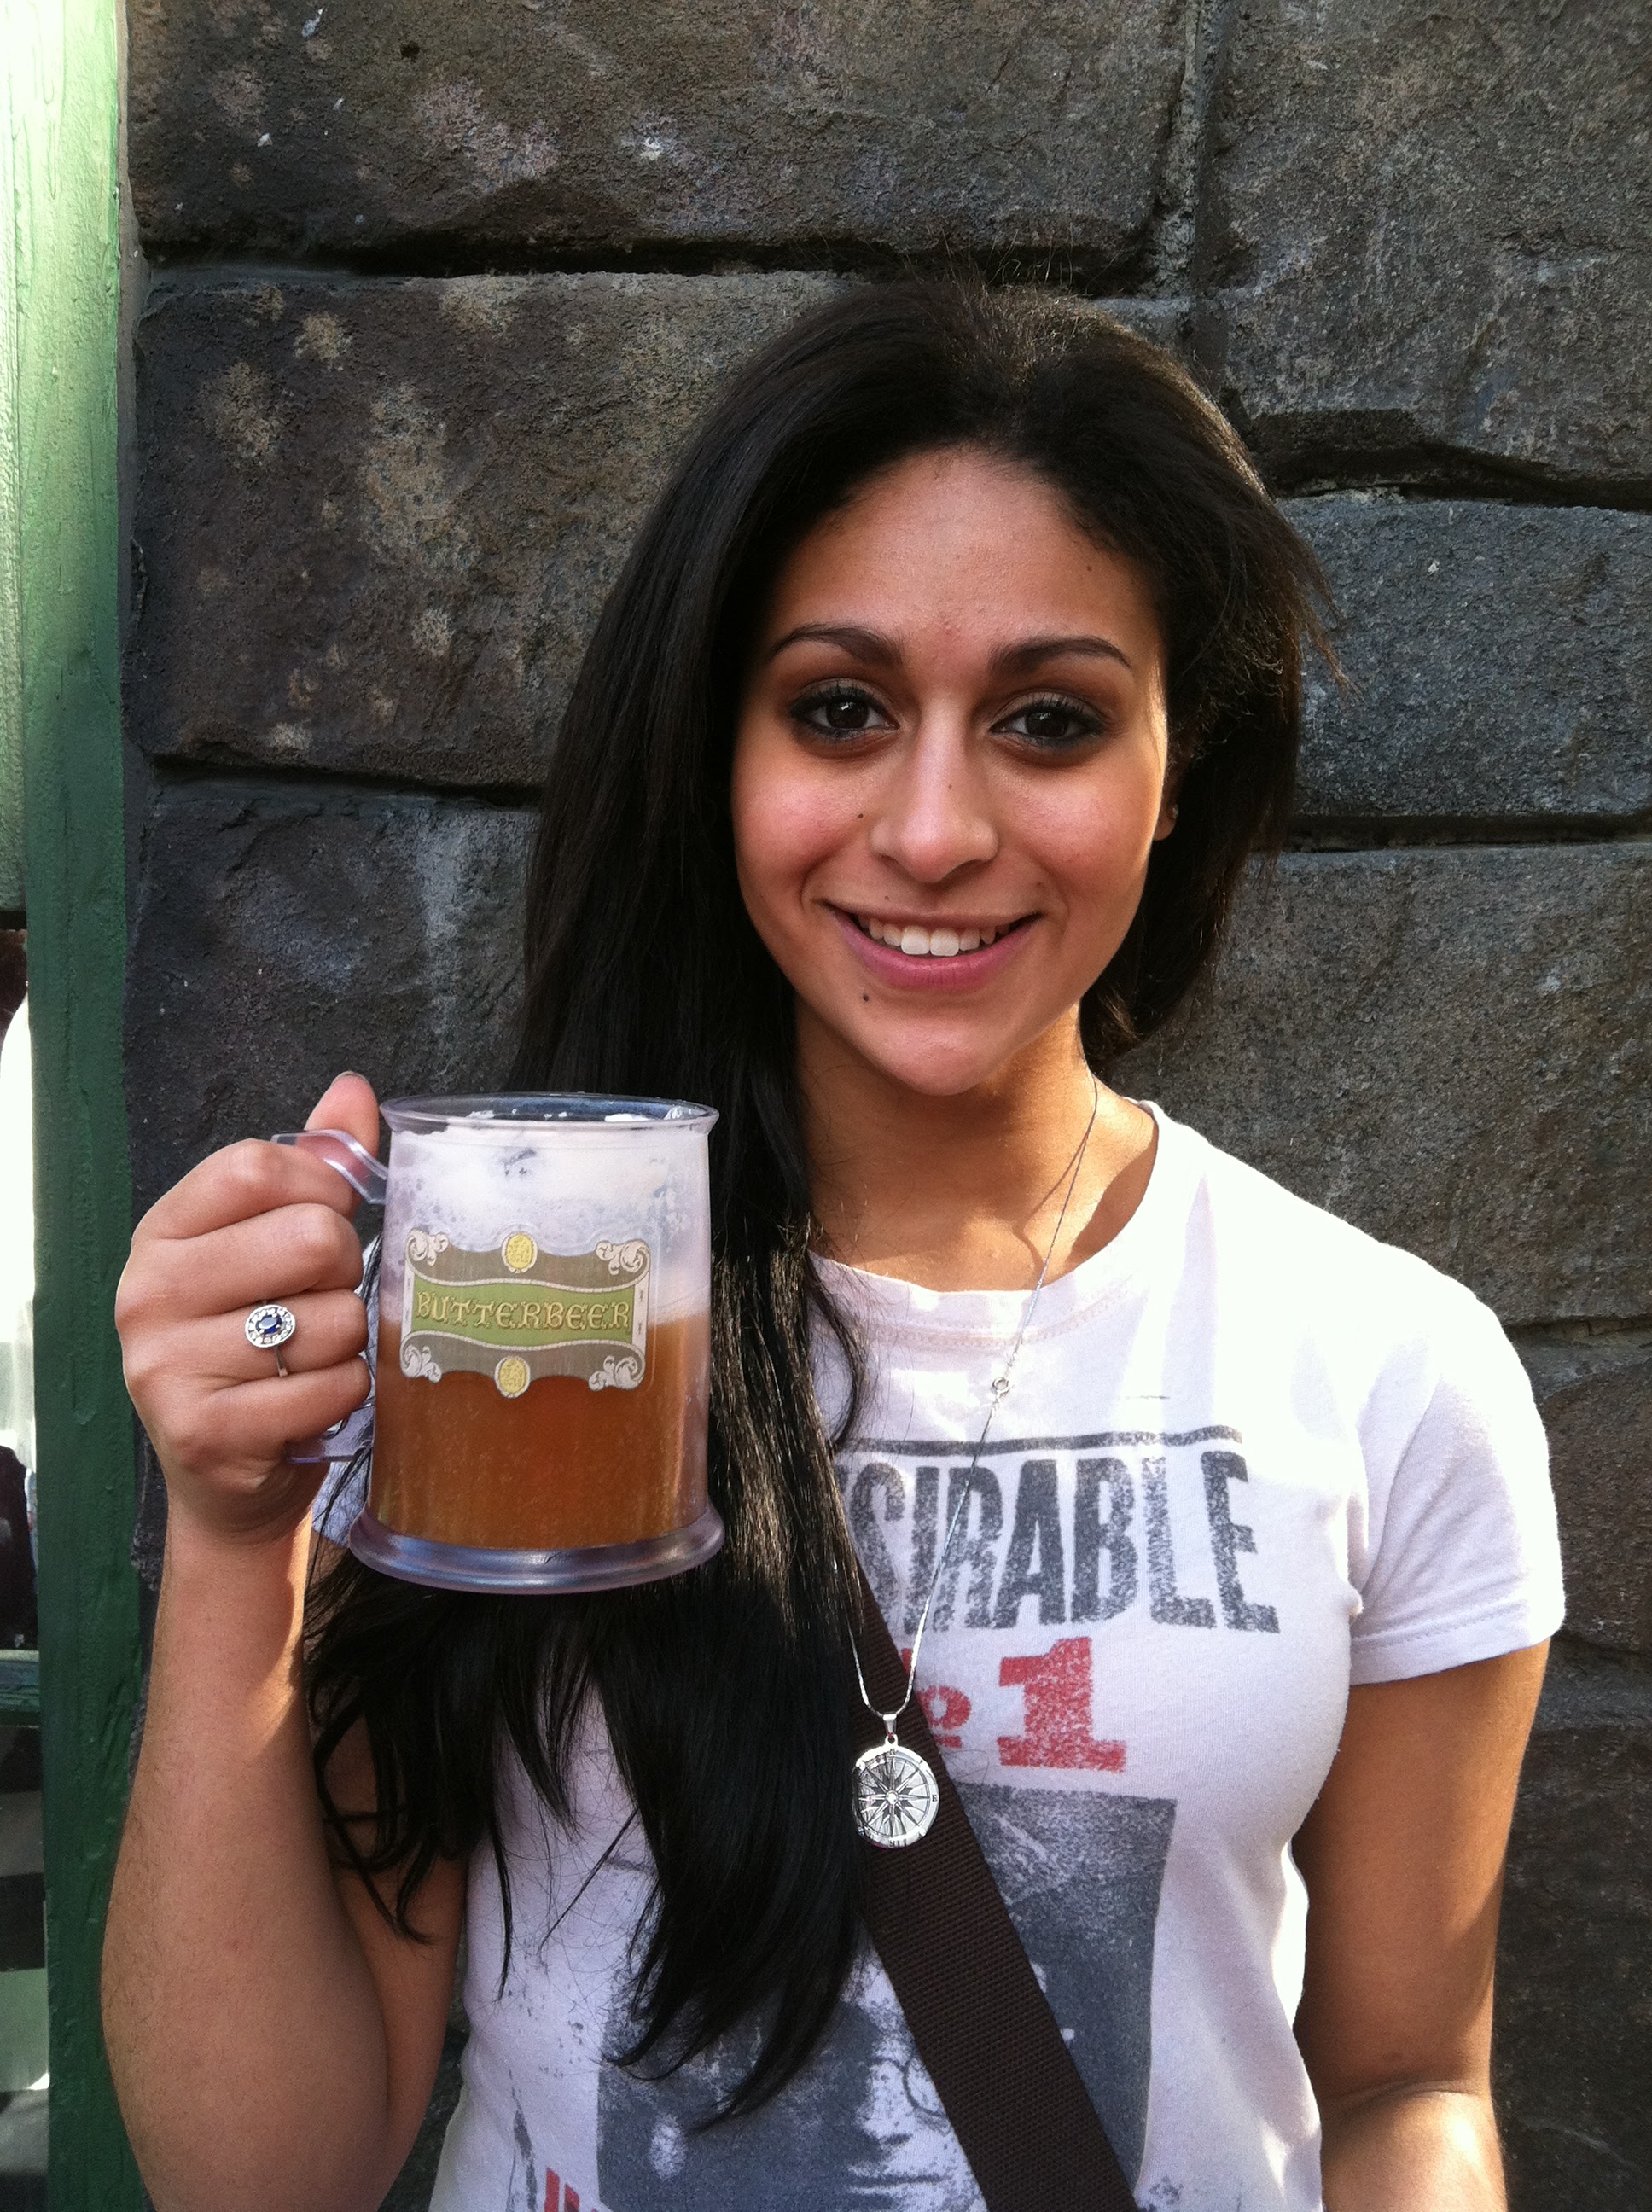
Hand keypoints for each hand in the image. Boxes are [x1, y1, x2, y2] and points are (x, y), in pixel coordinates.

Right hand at [117, 1073, 380, 1547]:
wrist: (228, 1482)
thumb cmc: (258, 1349)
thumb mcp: (271, 1248)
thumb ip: (313, 1166)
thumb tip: (353, 1089)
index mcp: (162, 1233)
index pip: (255, 1166)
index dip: (323, 1186)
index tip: (332, 1216)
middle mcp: (148, 1293)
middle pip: (311, 1237)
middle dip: (346, 1270)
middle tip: (324, 1300)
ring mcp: (167, 1366)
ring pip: (332, 1319)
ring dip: (347, 1343)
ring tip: (312, 1361)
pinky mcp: (207, 1432)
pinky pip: (332, 1386)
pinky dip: (347, 1395)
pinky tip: (314, 1404)